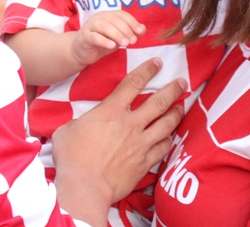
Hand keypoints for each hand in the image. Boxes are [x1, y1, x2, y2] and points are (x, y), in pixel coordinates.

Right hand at [52, 59, 185, 223]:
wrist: (84, 187)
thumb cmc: (72, 157)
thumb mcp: (67, 130)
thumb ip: (79, 122)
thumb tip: (78, 126)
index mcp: (110, 111)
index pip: (132, 84)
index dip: (147, 71)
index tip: (157, 63)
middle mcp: (130, 124)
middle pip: (158, 102)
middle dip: (172, 90)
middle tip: (182, 82)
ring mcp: (140, 143)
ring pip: (166, 124)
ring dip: (176, 113)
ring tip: (182, 107)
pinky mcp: (144, 163)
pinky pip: (163, 148)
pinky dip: (169, 140)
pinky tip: (172, 137)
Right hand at [72, 10, 145, 66]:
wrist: (81, 51)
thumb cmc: (101, 42)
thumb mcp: (118, 38)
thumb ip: (130, 32)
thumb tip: (143, 29)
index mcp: (108, 15)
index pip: (122, 14)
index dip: (132, 22)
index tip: (140, 32)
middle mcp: (99, 18)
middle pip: (114, 19)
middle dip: (126, 29)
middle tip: (133, 41)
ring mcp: (90, 26)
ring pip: (104, 26)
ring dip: (117, 34)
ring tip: (125, 44)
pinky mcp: (84, 37)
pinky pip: (94, 37)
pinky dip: (104, 41)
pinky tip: (112, 46)